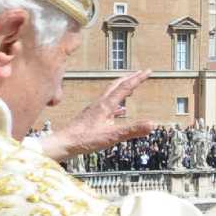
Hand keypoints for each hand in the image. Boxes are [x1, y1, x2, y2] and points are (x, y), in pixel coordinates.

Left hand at [38, 70, 156, 161]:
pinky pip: (106, 106)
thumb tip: (152, 124)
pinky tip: (119, 112)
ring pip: (110, 94)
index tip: (148, 71)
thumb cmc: (83, 140)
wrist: (62, 143)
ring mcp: (94, 110)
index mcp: (106, 106)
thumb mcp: (111, 137)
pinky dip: (116, 104)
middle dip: (130, 78)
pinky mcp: (90, 117)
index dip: (138, 79)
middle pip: (116, 85)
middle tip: (140, 73)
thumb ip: (132, 130)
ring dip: (122, 88)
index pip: (125, 88)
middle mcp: (99, 104)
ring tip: (131, 88)